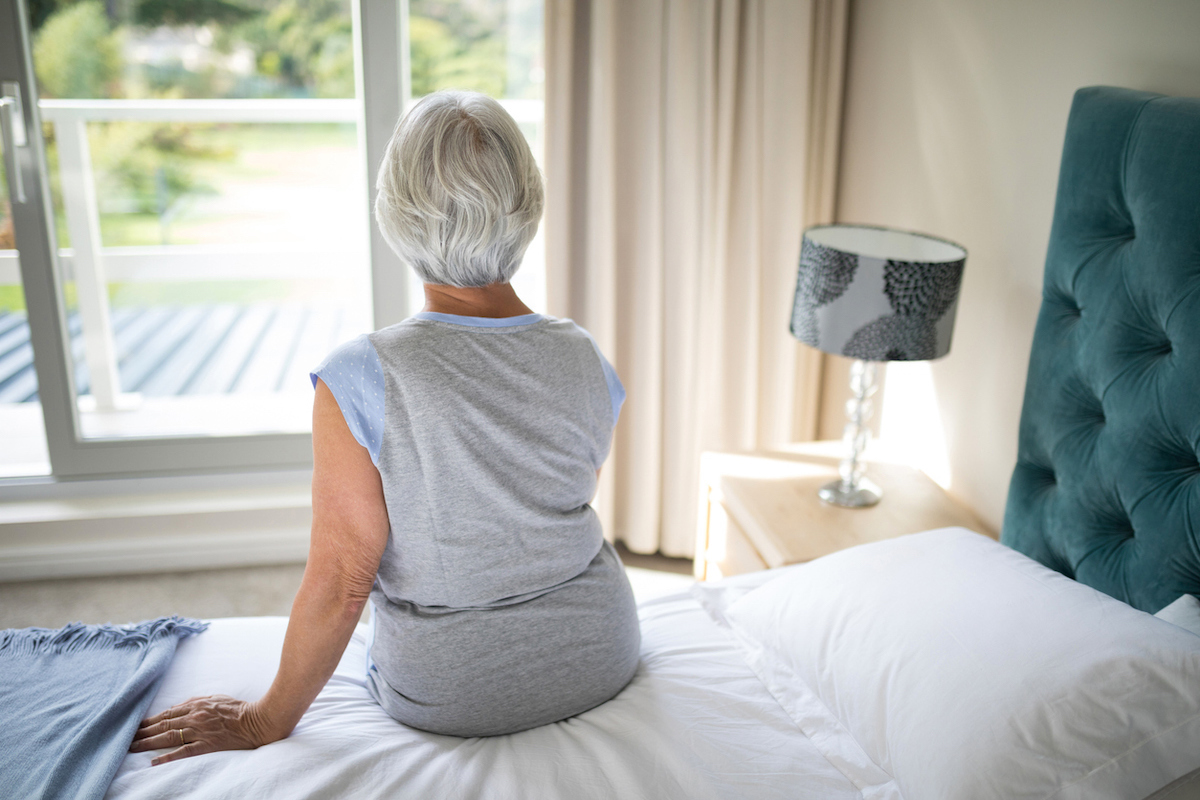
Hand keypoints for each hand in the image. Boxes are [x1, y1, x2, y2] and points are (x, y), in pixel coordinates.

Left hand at [129, 695, 278, 765]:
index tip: (135, 725)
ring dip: (148, 743)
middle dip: (143, 732)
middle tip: (126, 738)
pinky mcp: (207, 745)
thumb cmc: (238, 709)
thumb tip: (176, 708)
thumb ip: (195, 702)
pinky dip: (167, 757)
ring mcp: (200, 732)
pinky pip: (183, 751)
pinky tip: (154, 761)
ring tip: (132, 747)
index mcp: (196, 705)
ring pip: (168, 737)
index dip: (149, 720)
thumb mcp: (215, 698)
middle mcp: (195, 717)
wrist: (257, 720)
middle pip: (162, 725)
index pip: (166, 714)